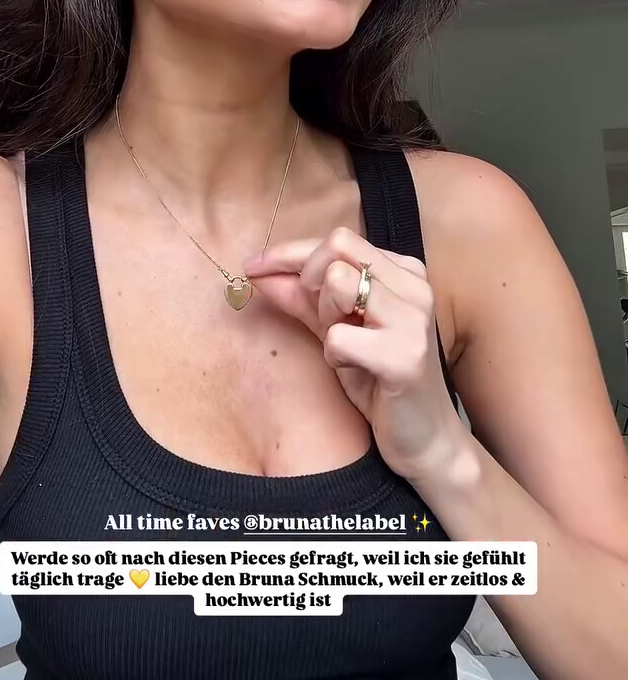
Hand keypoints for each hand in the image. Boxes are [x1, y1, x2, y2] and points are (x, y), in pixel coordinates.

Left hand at [243, 226, 463, 484]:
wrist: (425, 440)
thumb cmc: (381, 382)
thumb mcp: (337, 331)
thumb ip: (303, 299)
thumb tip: (258, 272)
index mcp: (404, 273)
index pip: (339, 239)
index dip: (289, 252)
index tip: (253, 266)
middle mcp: (415, 287)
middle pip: (337, 247)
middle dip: (311, 280)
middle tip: (321, 319)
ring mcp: (413, 319)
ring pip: (338, 281)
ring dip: (325, 317)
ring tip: (343, 344)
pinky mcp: (405, 356)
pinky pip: (339, 336)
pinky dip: (333, 354)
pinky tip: (354, 369)